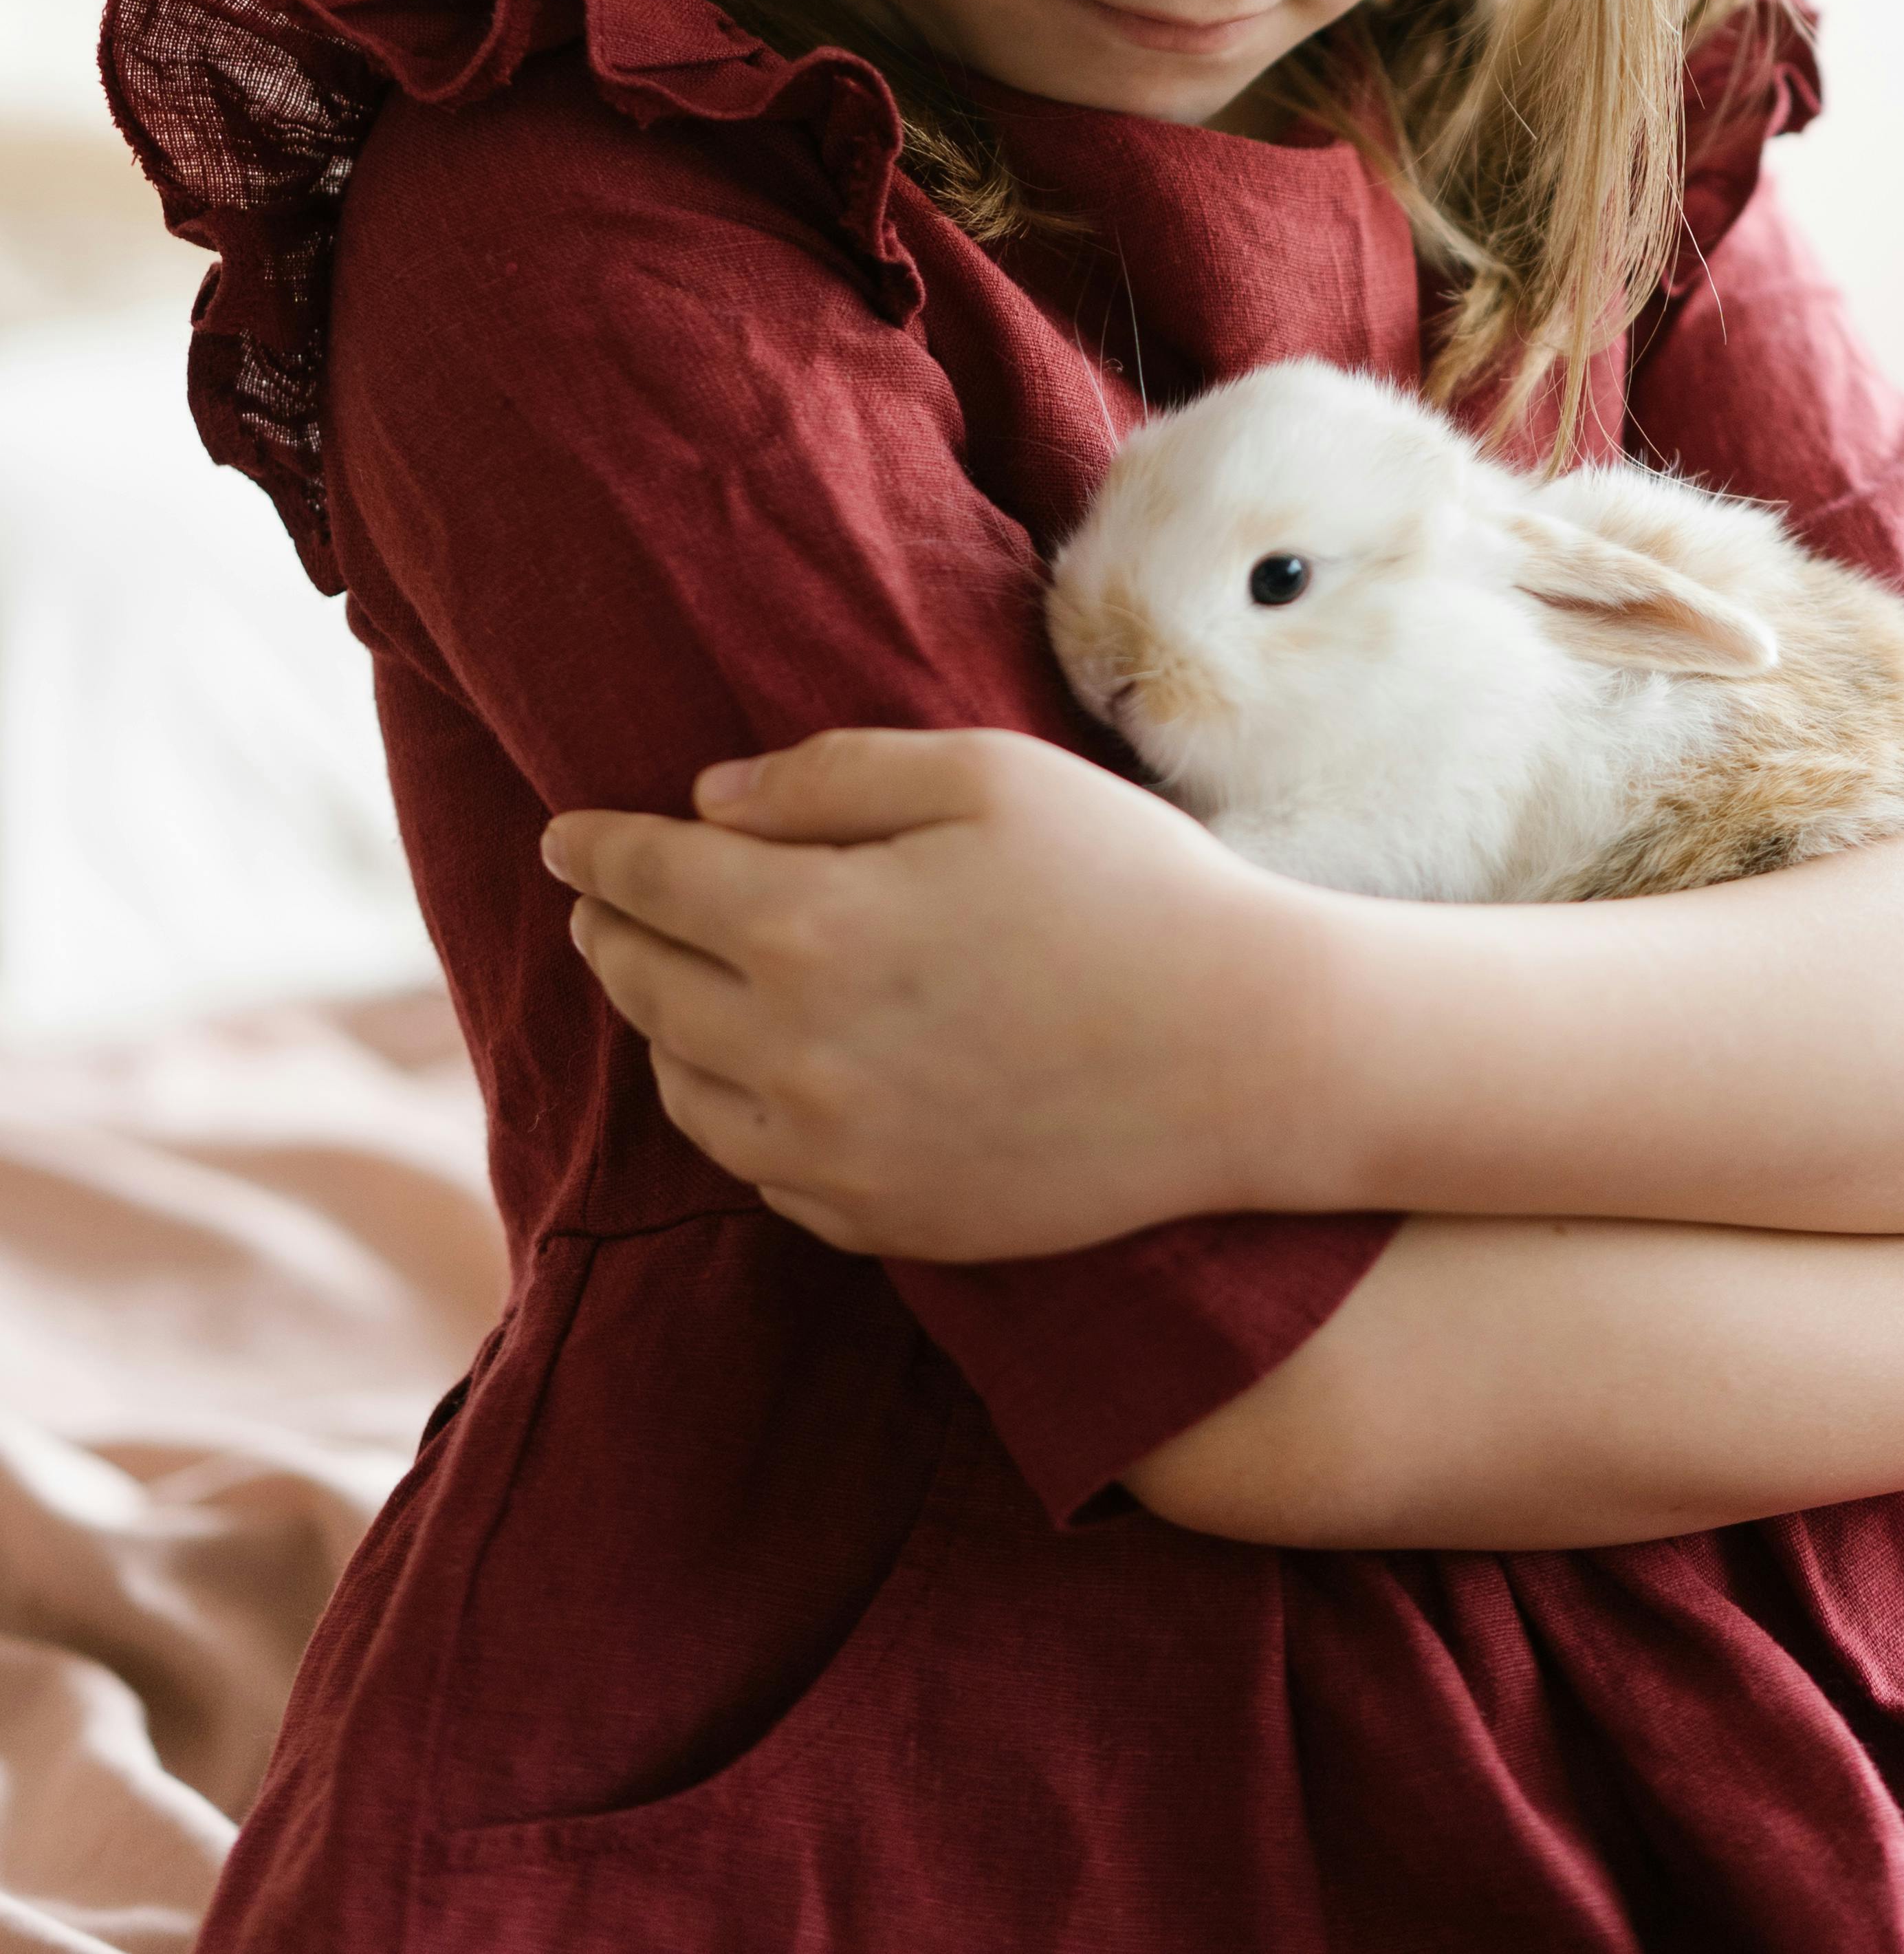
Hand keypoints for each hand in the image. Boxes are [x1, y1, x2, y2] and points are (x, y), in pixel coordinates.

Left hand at [541, 726, 1337, 1261]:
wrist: (1247, 1057)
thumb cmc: (1128, 887)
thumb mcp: (986, 777)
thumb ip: (832, 776)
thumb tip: (711, 800)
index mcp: (809, 926)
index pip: (648, 881)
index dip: (595, 849)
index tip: (563, 833)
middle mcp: (794, 1054)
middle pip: (647, 987)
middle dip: (607, 930)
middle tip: (595, 899)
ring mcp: (835, 1156)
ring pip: (687, 1089)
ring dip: (658, 1026)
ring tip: (663, 981)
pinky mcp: (884, 1220)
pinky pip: (759, 1169)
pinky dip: (730, 1112)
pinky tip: (749, 1076)